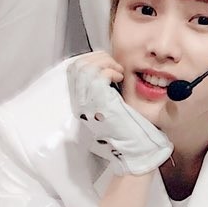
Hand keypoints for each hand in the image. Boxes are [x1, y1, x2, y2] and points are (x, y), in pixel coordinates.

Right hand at [66, 53, 171, 175]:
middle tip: (115, 67)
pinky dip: (111, 71)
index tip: (108, 65)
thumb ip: (105, 88)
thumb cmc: (127, 127)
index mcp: (81, 101)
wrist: (133, 148)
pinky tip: (120, 78)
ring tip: (118, 72)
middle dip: (98, 58)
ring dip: (105, 63)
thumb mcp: (111, 104)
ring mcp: (87, 102)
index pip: (74, 70)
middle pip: (77, 65)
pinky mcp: (98, 102)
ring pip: (86, 67)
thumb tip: (110, 69)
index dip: (91, 60)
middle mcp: (80, 101)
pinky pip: (99, 75)